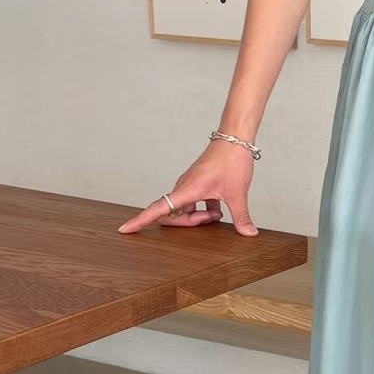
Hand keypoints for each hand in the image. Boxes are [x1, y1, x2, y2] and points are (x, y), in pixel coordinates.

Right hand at [117, 140, 257, 235]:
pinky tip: (219, 207)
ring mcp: (188, 185)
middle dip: (189, 222)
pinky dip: (202, 208)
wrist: (235, 140)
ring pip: (183, 208)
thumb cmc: (231, 161)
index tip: (124, 230)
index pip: (157, 209)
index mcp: (187, 190)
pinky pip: (192, 201)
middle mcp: (183, 187)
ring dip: (197, 215)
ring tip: (218, 212)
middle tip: (213, 217)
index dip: (140, 221)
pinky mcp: (196, 183)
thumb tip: (248, 233)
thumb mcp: (237, 194)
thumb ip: (240, 217)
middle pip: (172, 214)